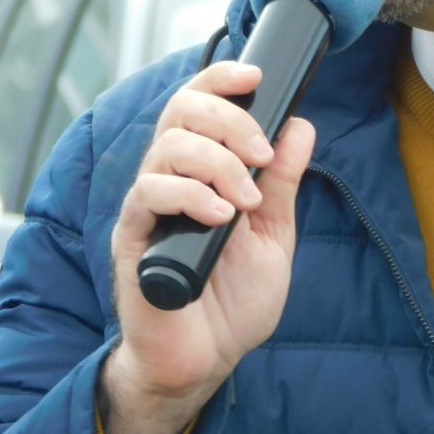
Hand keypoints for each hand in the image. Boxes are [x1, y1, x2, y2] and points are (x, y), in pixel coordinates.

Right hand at [100, 61, 314, 433]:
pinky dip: (191, 195)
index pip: (200, 105)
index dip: (221, 79)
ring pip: (168, 147)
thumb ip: (283, 182)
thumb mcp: (273, 234)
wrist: (208, 358)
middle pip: (181, 111)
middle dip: (229, 120)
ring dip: (218, 163)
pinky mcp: (133, 238)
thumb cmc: (234, 299)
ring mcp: (149, 207)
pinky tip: (221, 217)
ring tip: (246, 201)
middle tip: (261, 155)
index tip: (255, 76)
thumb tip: (300, 126)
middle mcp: (171, 179)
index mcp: (203, 172)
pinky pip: (150, 194)